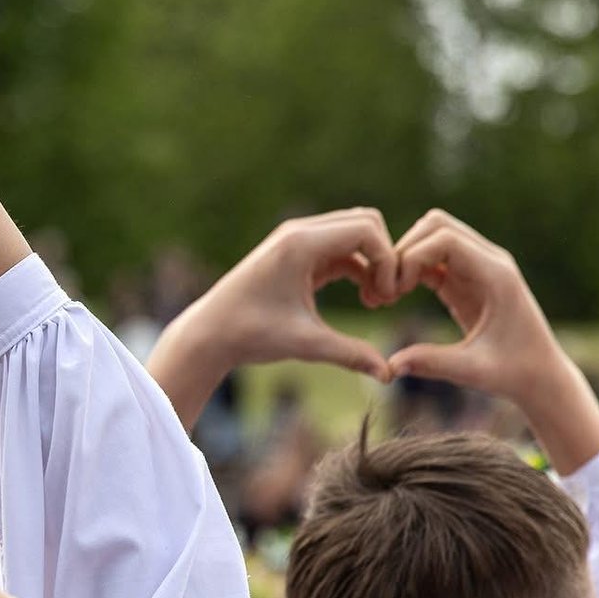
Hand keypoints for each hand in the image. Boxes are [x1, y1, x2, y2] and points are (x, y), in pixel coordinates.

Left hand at [147, 209, 396, 430]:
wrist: (209, 334)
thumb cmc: (250, 335)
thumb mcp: (305, 344)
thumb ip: (351, 354)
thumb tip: (389, 375)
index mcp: (300, 244)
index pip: (366, 229)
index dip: (388, 260)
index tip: (389, 297)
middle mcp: (299, 233)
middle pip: (365, 222)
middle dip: (384, 256)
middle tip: (386, 297)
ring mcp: (296, 241)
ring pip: (354, 234)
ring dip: (372, 262)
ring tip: (376, 301)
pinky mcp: (296, 254)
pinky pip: (340, 249)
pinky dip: (358, 267)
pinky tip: (365, 299)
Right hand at [386, 210, 598, 474]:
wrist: (541, 376)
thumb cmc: (514, 373)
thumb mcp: (473, 371)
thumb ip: (432, 363)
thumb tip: (389, 367)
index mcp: (496, 275)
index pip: (445, 239)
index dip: (411, 257)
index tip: (394, 291)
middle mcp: (490, 262)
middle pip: (436, 225)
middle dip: (403, 251)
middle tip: (386, 289)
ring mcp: (479, 267)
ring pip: (432, 235)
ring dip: (405, 258)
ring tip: (388, 294)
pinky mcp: (468, 279)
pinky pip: (432, 258)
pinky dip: (410, 270)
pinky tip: (395, 297)